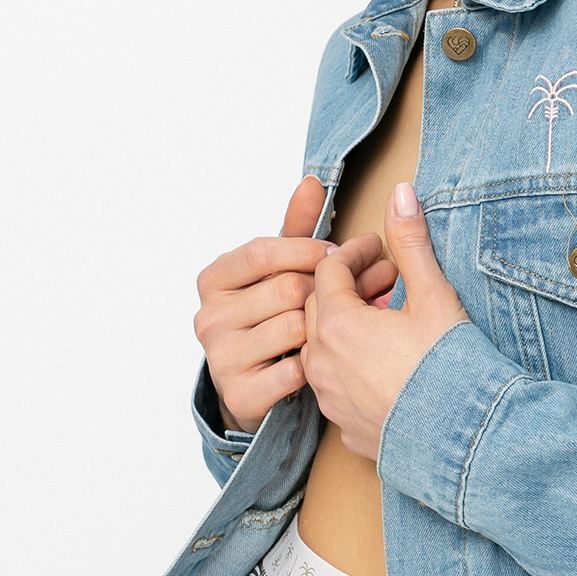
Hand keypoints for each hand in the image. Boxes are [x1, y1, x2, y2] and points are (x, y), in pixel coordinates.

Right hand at [193, 177, 391, 433]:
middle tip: (368, 289)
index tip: (337, 254)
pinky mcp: (240, 393)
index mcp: (213, 279)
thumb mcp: (280, 269)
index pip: (263, 251)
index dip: (307, 251)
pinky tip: (327, 361)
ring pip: (296, 328)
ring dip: (330, 328)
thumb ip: (296, 228)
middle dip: (330, 290)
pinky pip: (298, 370)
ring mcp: (220, 358)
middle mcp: (208, 317)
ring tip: (350, 326)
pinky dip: (319, 366)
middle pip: (287, 290)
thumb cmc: (274, 316)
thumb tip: (314, 181)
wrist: (256, 385)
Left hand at [301, 182, 470, 459]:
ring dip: (347, 331)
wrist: (466, 438)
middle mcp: (322, 362)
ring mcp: (330, 398)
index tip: (378, 252)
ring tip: (387, 325)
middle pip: (318, 309)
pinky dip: (352, 368)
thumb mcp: (433, 295)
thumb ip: (410, 242)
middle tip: (385, 283)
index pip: (328, 271)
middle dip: (348, 290)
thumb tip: (400, 193)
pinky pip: (336, 387)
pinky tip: (386, 367)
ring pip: (323, 350)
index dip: (353, 254)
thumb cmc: (451, 367)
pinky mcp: (344, 427)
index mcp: (337, 324)